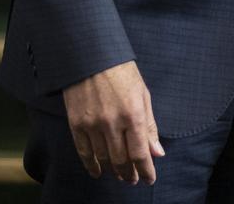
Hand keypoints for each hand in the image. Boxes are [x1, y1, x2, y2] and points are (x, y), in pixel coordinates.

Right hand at [63, 60, 164, 184]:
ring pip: (104, 159)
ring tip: (120, 175)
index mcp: (133, 113)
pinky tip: (98, 171)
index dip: (146, 171)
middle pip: (121, 161)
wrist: (91, 54)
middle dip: (130, 174)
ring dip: (113, 171)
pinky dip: (92, 166)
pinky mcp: (76, 123)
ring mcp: (92, 124)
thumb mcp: (142, 93)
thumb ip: (149, 125)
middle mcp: (112, 122)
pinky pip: (84, 152)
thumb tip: (157, 153)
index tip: (149, 179)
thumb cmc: (121, 71)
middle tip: (133, 179)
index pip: (140, 153)